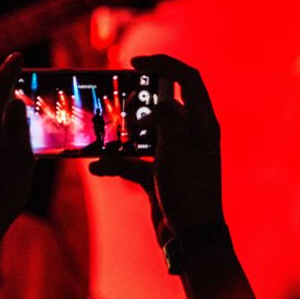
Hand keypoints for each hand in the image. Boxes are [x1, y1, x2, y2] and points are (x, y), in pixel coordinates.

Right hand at [89, 55, 223, 246]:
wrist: (190, 236)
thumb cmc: (189, 189)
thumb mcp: (176, 145)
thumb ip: (166, 116)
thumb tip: (157, 107)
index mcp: (202, 123)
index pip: (187, 80)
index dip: (164, 64)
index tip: (136, 62)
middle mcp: (190, 136)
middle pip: (161, 105)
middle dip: (136, 103)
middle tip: (118, 104)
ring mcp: (174, 156)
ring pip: (143, 133)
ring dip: (122, 134)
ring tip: (104, 134)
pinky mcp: (159, 176)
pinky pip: (133, 161)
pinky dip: (116, 163)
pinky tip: (97, 167)